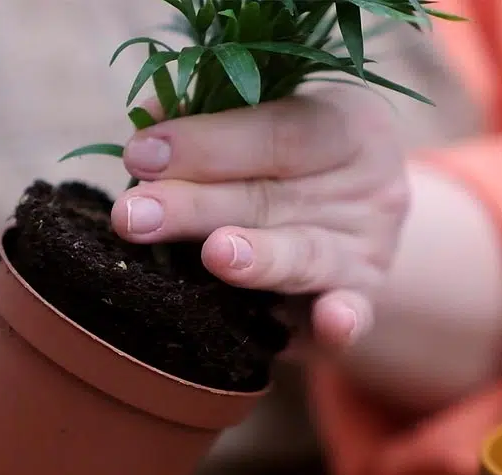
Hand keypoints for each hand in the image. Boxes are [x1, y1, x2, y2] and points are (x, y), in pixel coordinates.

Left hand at [113, 86, 409, 351]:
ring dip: (259, 257)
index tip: (138, 155)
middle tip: (133, 216)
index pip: (274, 129)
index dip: (205, 142)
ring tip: (216, 256)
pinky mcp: (363, 301)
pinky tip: (330, 325)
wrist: (358, 221)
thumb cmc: (293, 165)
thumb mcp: (267, 127)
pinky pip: (355, 313)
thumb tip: (143, 122)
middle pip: (271, 196)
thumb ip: (210, 124)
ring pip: (305, 254)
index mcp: (344, 123)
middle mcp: (366, 183)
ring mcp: (368, 248)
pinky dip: (344, 320)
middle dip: (195, 206)